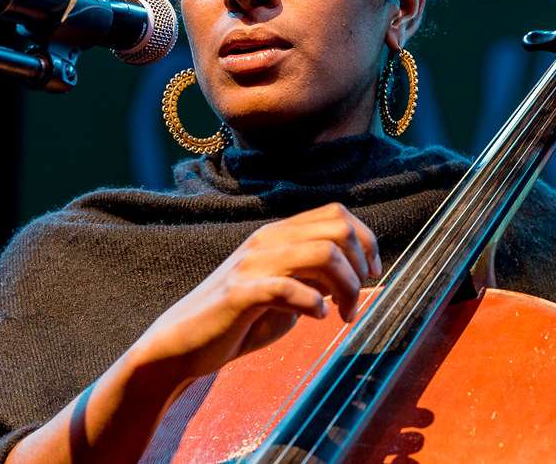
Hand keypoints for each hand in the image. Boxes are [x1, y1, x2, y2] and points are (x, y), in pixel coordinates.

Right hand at [130, 202, 381, 385]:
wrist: (182, 343)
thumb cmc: (238, 320)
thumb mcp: (284, 291)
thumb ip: (313, 277)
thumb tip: (352, 274)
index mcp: (278, 235)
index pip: (336, 213)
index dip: (366, 240)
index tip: (372, 273)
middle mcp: (267, 241)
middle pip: (337, 227)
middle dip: (361, 264)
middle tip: (356, 298)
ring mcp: (252, 265)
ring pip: (322, 253)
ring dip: (345, 287)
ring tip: (343, 314)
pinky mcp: (240, 294)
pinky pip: (288, 288)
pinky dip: (313, 303)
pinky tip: (316, 318)